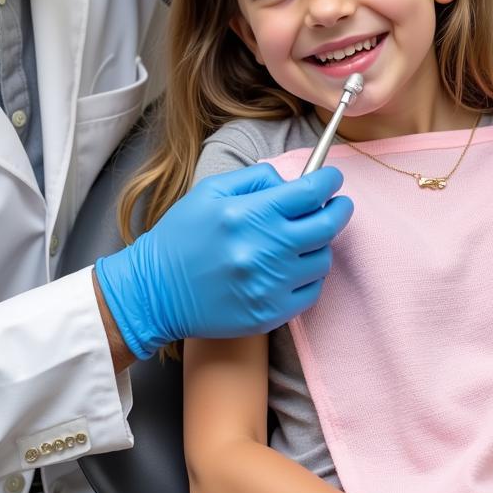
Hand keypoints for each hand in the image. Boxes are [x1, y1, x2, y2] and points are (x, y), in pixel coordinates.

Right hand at [95, 164, 352, 357]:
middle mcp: (264, 249)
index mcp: (248, 214)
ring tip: (305, 238)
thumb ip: (255, 179)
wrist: (154, 292)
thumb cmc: (181, 238)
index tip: (332, 180)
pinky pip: (311, 291)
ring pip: (322, 259)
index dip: (328, 182)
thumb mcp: (210, 193)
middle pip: (326, 225)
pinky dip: (309, 276)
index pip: (309, 192)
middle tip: (338, 204)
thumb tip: (292, 179)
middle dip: (339, 209)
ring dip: (321, 244)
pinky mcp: (270, 313)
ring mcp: (270, 284)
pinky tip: (294, 267)